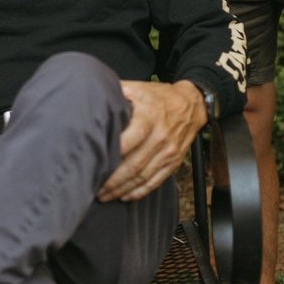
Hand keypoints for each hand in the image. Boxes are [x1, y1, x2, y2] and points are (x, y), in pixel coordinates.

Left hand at [97, 80, 204, 201]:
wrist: (190, 105)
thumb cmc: (158, 97)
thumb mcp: (138, 88)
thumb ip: (117, 91)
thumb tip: (93, 93)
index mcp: (148, 116)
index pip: (129, 140)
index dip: (112, 155)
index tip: (95, 163)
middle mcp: (159, 136)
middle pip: (134, 165)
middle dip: (113, 180)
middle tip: (95, 188)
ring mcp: (168, 152)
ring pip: (143, 177)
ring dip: (122, 189)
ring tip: (105, 196)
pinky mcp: (173, 162)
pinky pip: (155, 181)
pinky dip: (139, 192)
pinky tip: (125, 196)